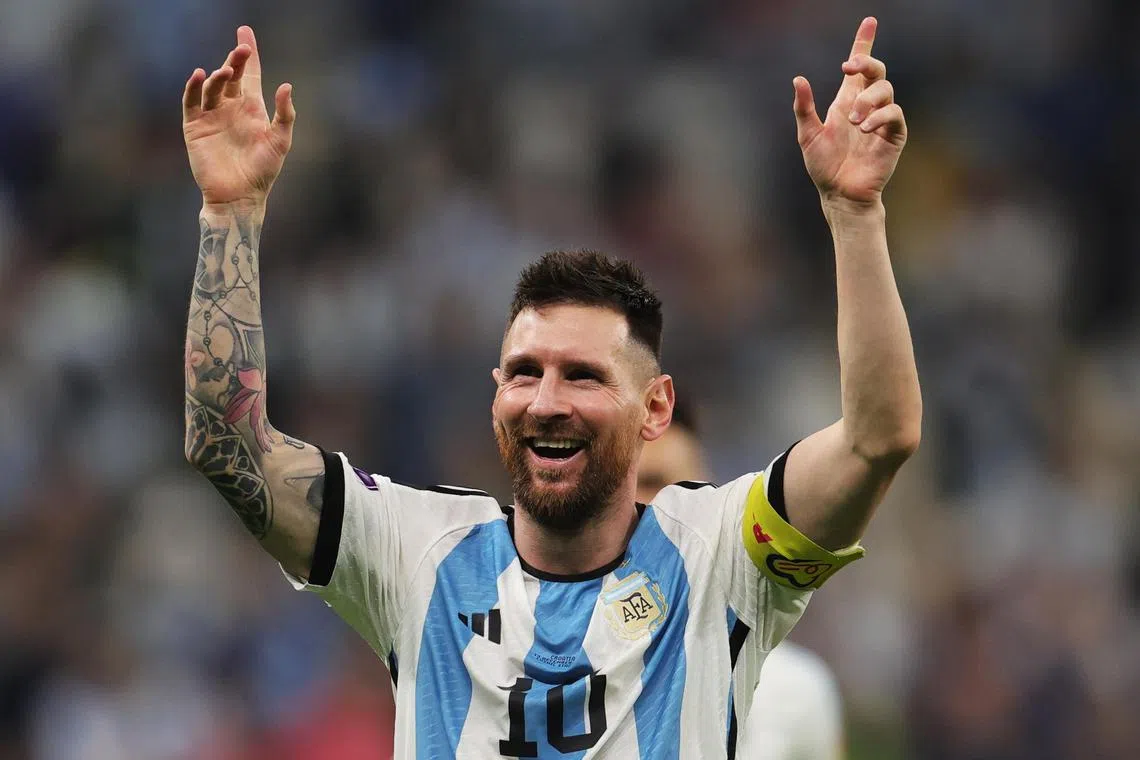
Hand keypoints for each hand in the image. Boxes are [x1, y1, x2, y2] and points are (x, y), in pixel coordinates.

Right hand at [182, 26, 295, 206]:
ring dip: (219, 76)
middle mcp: (231, 108)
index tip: (246, 32)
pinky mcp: (195, 127)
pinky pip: (192, 102)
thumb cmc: (263, 171)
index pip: (250, 75)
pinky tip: (201, 76)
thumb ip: (285, 114)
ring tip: (227, 71)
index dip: (249, 55)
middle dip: (235, 60)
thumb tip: (286, 85)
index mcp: (252, 109)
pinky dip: (194, 88)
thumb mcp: (280, 141)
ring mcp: (212, 116)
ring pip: (212, 86)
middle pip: (231, 76)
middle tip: (242, 47)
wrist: (240, 195)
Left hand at [793, 17, 905, 207]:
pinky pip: (894, 114)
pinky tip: (864, 128)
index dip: (864, 43)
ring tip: (852, 121)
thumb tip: (798, 79)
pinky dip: (879, 116)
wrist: (839, 193)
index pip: (859, 67)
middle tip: (848, 67)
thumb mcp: (807, 135)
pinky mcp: (893, 135)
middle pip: (877, 71)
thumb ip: (804, 108)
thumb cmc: (824, 166)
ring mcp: (882, 119)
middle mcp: (866, 106)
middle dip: (866, 61)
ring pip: (885, 90)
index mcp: (846, 101)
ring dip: (867, 100)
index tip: (869, 22)